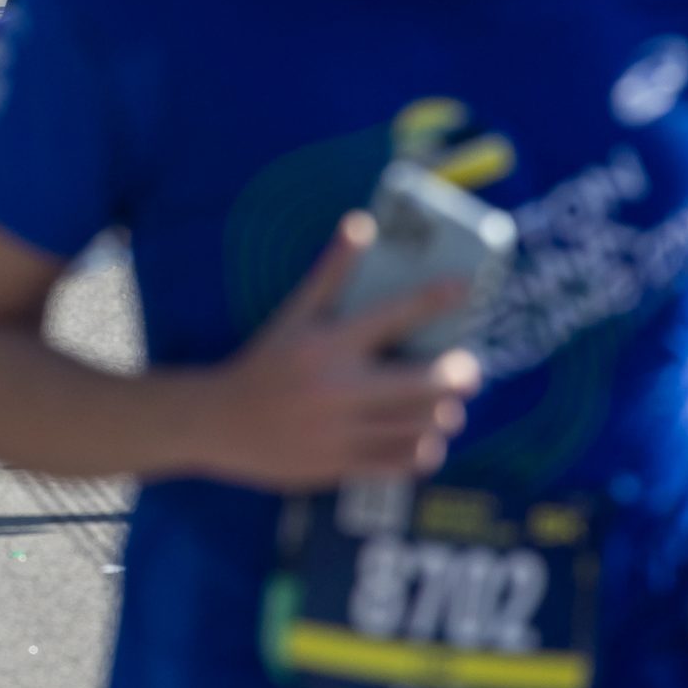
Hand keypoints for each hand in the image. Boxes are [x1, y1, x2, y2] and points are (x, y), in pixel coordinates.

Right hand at [192, 214, 483, 491]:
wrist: (219, 422)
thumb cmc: (264, 362)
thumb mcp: (292, 315)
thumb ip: (331, 273)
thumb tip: (361, 223)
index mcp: (326, 344)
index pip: (393, 315)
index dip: (434, 298)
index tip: (464, 287)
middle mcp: (337, 388)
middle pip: (426, 383)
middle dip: (460, 375)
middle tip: (468, 369)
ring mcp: (341, 431)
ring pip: (422, 426)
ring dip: (444, 414)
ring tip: (446, 405)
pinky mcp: (341, 464)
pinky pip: (404, 462)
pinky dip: (425, 450)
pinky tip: (423, 438)